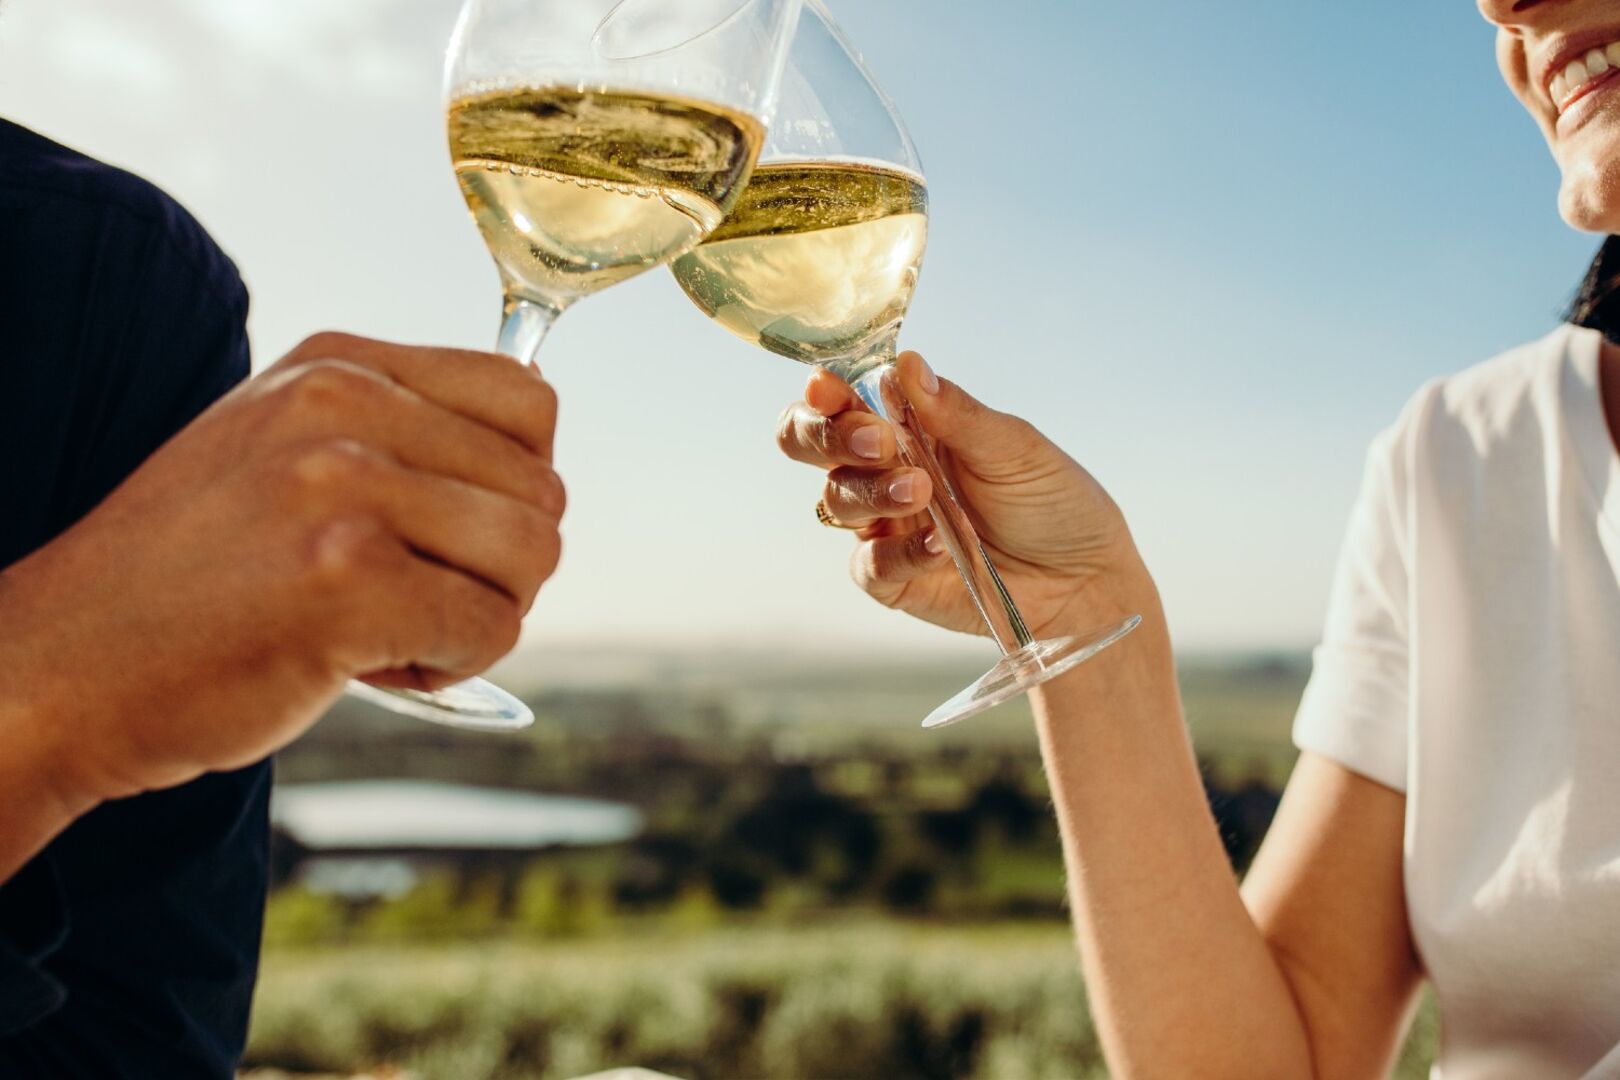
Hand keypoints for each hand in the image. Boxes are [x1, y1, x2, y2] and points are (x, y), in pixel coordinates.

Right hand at [0, 332, 564, 805]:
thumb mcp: (279, 451)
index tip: (449, 532)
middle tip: (410, 599)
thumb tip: (535, 450)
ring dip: (481, 614)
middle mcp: (343, 406)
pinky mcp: (347, 582)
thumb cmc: (185, 579)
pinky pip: (492, 627)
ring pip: (531, 556)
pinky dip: (452, 665)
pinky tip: (369, 664)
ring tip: (387, 629)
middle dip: (499, 566)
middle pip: (542, 489)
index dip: (516, 485)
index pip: (527, 399)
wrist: (57, 668)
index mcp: (335, 365)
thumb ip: (396, 431)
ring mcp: (344, 488)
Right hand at [776, 351, 1146, 638]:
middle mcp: (885, 471)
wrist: (1086, 579)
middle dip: (829, 436)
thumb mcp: (1012, 446)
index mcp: (908, 426)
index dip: (824, 393)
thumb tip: (905, 364)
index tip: (829, 388)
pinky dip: (902, 552)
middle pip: (812, 445)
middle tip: (877, 440)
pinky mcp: (895, 579)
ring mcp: (885, 526)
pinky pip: (871, 564)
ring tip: (923, 491)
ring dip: (874, 490)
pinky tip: (940, 544)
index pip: (841, 401)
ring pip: (838, 500)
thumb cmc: (1053, 502)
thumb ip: (955, 413)